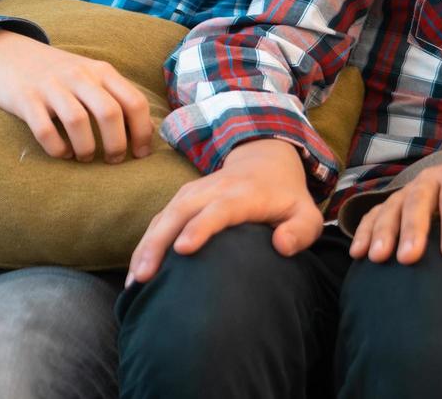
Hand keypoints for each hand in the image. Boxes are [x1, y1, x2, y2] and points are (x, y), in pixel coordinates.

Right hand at [0, 27, 153, 162]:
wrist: (8, 54)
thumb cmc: (60, 74)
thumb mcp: (93, 77)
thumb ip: (118, 98)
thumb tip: (148, 129)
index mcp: (102, 71)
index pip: (134, 102)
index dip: (142, 131)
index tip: (141, 154)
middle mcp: (80, 76)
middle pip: (109, 112)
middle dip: (117, 144)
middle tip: (114, 160)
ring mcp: (51, 86)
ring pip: (78, 121)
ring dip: (87, 147)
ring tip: (86, 158)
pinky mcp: (25, 99)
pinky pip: (44, 129)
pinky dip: (57, 147)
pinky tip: (62, 153)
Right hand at [126, 138, 320, 283]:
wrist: (266, 161)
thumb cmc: (286, 197)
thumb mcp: (307, 213)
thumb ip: (302, 230)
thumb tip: (282, 247)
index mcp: (246, 193)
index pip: (220, 208)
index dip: (201, 227)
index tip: (183, 248)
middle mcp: (215, 189)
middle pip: (181, 211)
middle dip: (159, 241)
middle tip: (144, 276)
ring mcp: (194, 192)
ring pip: (164, 216)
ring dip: (146, 246)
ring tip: (134, 281)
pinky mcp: (182, 200)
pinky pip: (159, 220)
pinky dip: (145, 244)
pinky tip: (136, 273)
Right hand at [349, 160, 441, 264]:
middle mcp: (429, 180)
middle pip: (418, 201)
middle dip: (412, 229)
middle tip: (409, 258)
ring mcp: (407, 191)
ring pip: (392, 207)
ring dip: (383, 232)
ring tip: (378, 257)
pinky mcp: (391, 203)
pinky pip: (374, 214)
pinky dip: (365, 231)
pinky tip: (358, 253)